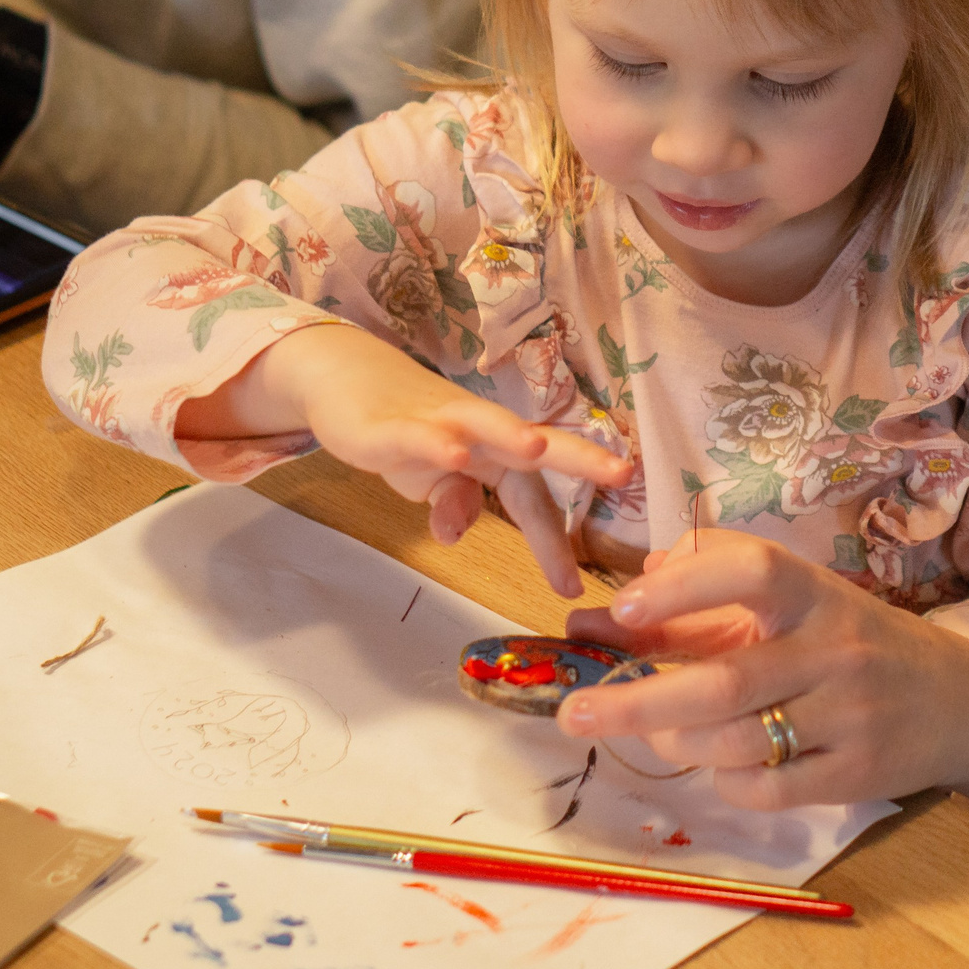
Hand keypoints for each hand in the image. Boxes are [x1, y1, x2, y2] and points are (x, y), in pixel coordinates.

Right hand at [175, 324, 630, 594]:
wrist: (346, 381)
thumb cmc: (407, 434)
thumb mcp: (433, 484)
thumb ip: (455, 506)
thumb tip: (455, 534)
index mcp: (496, 452)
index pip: (534, 500)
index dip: (553, 542)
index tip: (571, 587)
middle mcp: (479, 431)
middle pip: (535, 443)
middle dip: (579, 457)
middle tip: (621, 473)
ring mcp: (438, 420)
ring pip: (483, 424)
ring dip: (509, 434)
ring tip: (536, 447)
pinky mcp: (392, 424)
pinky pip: (419, 433)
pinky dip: (436, 442)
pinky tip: (454, 453)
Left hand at [554, 530, 968, 811]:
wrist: (964, 702)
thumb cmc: (858, 645)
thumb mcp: (798, 607)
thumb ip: (702, 606)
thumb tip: (601, 614)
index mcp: (816, 594)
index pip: (751, 570)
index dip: (683, 584)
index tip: (622, 607)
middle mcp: (835, 649)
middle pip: (724, 682)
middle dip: (636, 700)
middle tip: (573, 712)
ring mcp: (849, 716)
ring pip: (735, 743)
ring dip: (676, 742)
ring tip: (651, 731)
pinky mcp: (855, 775)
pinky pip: (764, 789)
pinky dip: (724, 781)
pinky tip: (720, 764)